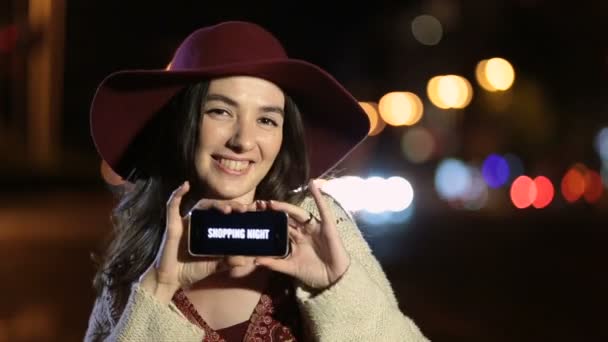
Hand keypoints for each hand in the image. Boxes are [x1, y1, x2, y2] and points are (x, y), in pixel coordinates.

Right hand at [140, 181, 254, 302]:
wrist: (171, 279)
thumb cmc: (193, 269)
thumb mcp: (215, 266)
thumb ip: (229, 262)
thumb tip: (245, 260)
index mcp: (211, 229)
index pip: (227, 214)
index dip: (239, 209)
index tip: (254, 209)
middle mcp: (200, 222)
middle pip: (217, 207)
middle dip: (231, 206)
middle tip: (245, 210)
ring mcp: (186, 222)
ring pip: (202, 205)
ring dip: (215, 204)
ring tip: (228, 209)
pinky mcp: (172, 225)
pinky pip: (172, 206)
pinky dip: (177, 194)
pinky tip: (185, 185)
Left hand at [255, 179, 349, 288]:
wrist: (333, 280)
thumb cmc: (313, 273)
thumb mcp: (290, 268)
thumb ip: (274, 263)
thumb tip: (255, 260)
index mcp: (294, 240)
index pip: (280, 226)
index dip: (269, 220)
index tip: (255, 213)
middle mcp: (303, 231)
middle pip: (286, 218)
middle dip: (274, 211)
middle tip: (259, 205)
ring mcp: (314, 228)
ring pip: (298, 214)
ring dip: (286, 207)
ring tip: (272, 203)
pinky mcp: (326, 226)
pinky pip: (323, 210)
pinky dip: (319, 197)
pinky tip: (313, 185)